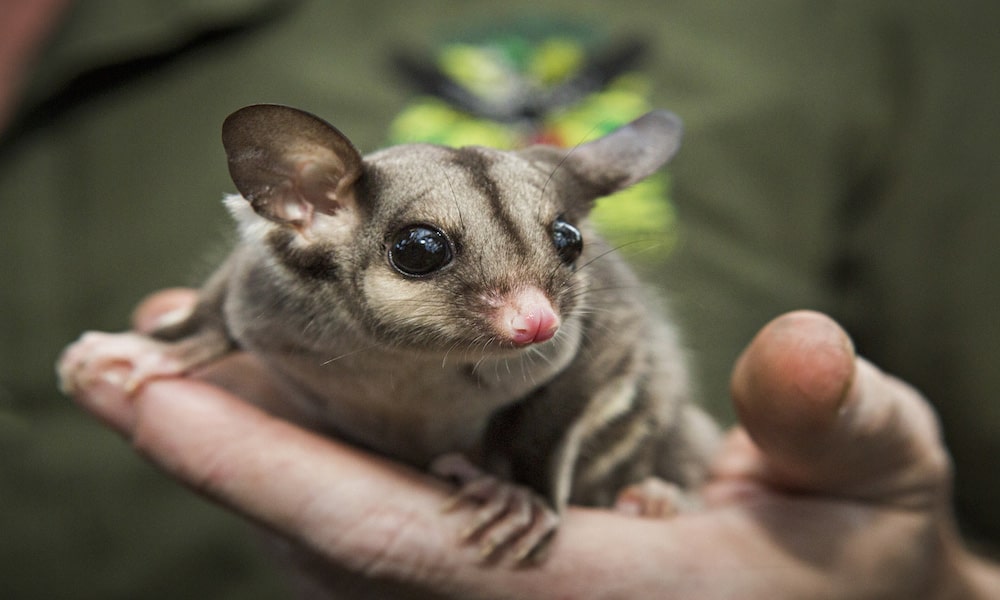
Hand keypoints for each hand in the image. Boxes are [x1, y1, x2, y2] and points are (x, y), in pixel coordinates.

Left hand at [59, 292, 999, 598]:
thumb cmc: (860, 569)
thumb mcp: (879, 484)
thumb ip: (835, 425)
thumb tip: (803, 347)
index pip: (398, 539)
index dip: (264, 467)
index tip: (141, 395)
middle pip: (327, 547)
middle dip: (224, 452)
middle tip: (125, 356)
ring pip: (337, 554)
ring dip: (256, 463)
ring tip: (177, 378)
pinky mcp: (505, 594)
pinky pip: (380, 549)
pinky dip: (318, 483)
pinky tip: (292, 424)